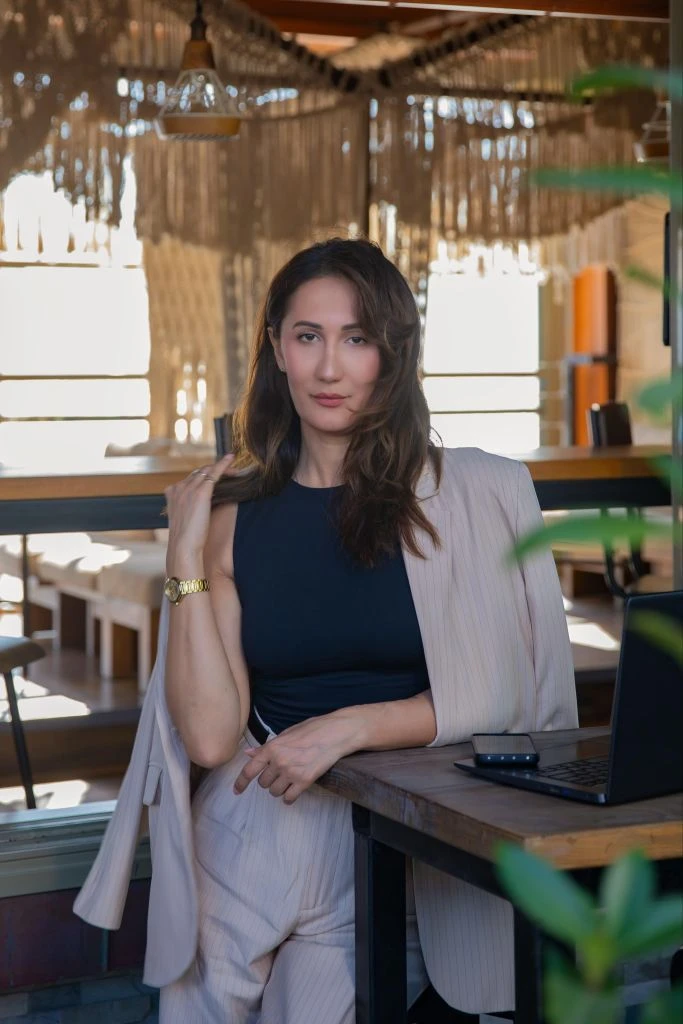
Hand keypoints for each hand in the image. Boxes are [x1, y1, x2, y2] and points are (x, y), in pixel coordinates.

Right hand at [164, 453, 234, 569]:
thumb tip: (197, 508)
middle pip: (199, 472)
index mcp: (171, 493)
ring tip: (234, 469)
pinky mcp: (201, 492)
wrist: (183, 547)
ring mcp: (189, 488)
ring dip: (221, 468)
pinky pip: (214, 473)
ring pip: (207, 471)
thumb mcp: (182, 519)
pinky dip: (223, 464)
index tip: (215, 478)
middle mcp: (178, 487)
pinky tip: (231, 458)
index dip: (204, 477)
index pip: (190, 478)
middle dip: (214, 471)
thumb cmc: (185, 538)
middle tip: (230, 472)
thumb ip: (186, 508)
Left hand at [233, 711, 361, 803]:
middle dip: (269, 780)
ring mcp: (291, 772)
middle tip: (280, 772)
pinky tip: (294, 790)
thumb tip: (249, 754)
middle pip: (263, 783)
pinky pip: (289, 798)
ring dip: (279, 788)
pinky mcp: (304, 781)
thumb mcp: (287, 733)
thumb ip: (267, 747)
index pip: (250, 769)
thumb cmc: (313, 729)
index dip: (241, 782)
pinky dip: (289, 797)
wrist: (336, 733)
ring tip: (290, 779)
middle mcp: (279, 761)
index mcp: (272, 747)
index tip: (237, 791)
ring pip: (274, 792)